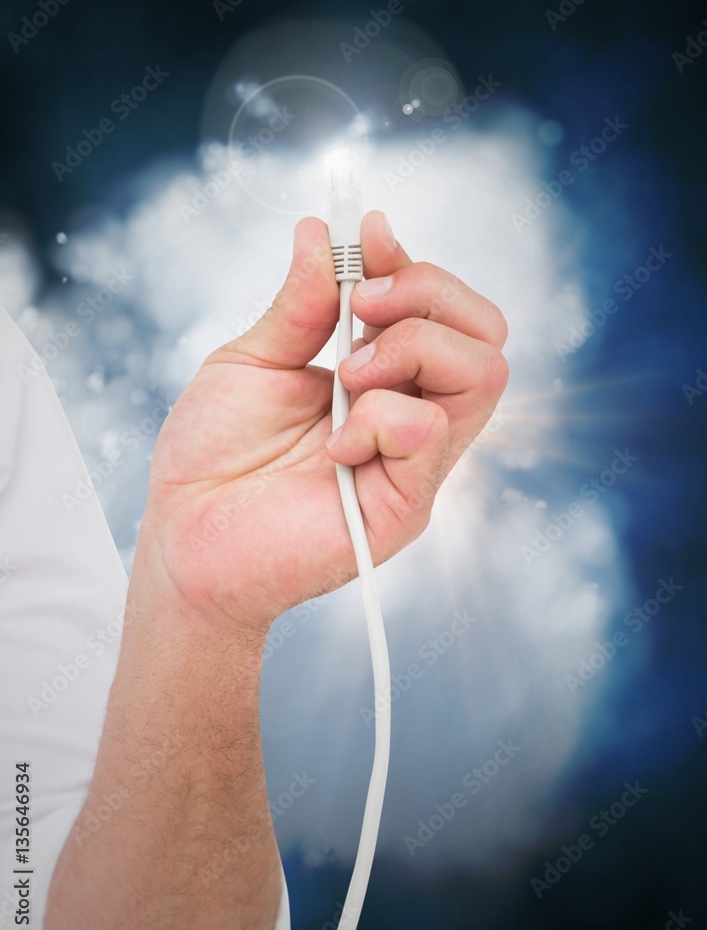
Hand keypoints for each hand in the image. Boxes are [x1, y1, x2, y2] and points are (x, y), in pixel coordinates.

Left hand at [139, 211, 508, 633]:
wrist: (186, 540)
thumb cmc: (213, 457)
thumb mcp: (251, 361)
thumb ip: (298, 304)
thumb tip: (322, 230)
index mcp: (382, 378)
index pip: (443, 310)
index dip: (413, 264)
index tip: (365, 234)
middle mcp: (411, 414)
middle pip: (486, 333)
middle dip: (428, 294)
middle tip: (360, 308)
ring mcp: (416, 461)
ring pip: (483, 372)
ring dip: (410, 348)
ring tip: (344, 379)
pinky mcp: (407, 504)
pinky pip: (431, 430)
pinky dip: (380, 417)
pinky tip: (333, 447)